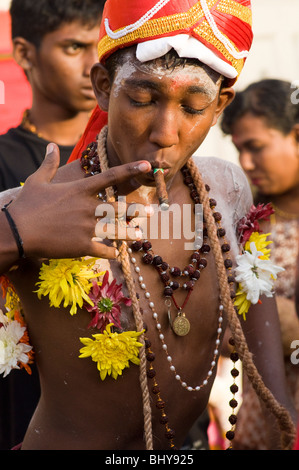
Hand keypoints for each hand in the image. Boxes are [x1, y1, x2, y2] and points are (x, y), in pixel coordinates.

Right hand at [7, 143, 150, 259]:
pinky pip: (104, 250)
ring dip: (130, 233)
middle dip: (136, 210)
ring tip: (140, 235)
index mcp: (80, 190)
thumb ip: (49, 163)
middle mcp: (88, 207)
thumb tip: (50, 145)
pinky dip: (111, 253)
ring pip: (116, 231)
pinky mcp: (83, 246)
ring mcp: (87, 227)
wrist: (17, 232)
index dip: (130, 170)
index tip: (147, 166)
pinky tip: (117, 254)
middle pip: (119, 208)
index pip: (110, 177)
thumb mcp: (37, 181)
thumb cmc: (26, 205)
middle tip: (151, 213)